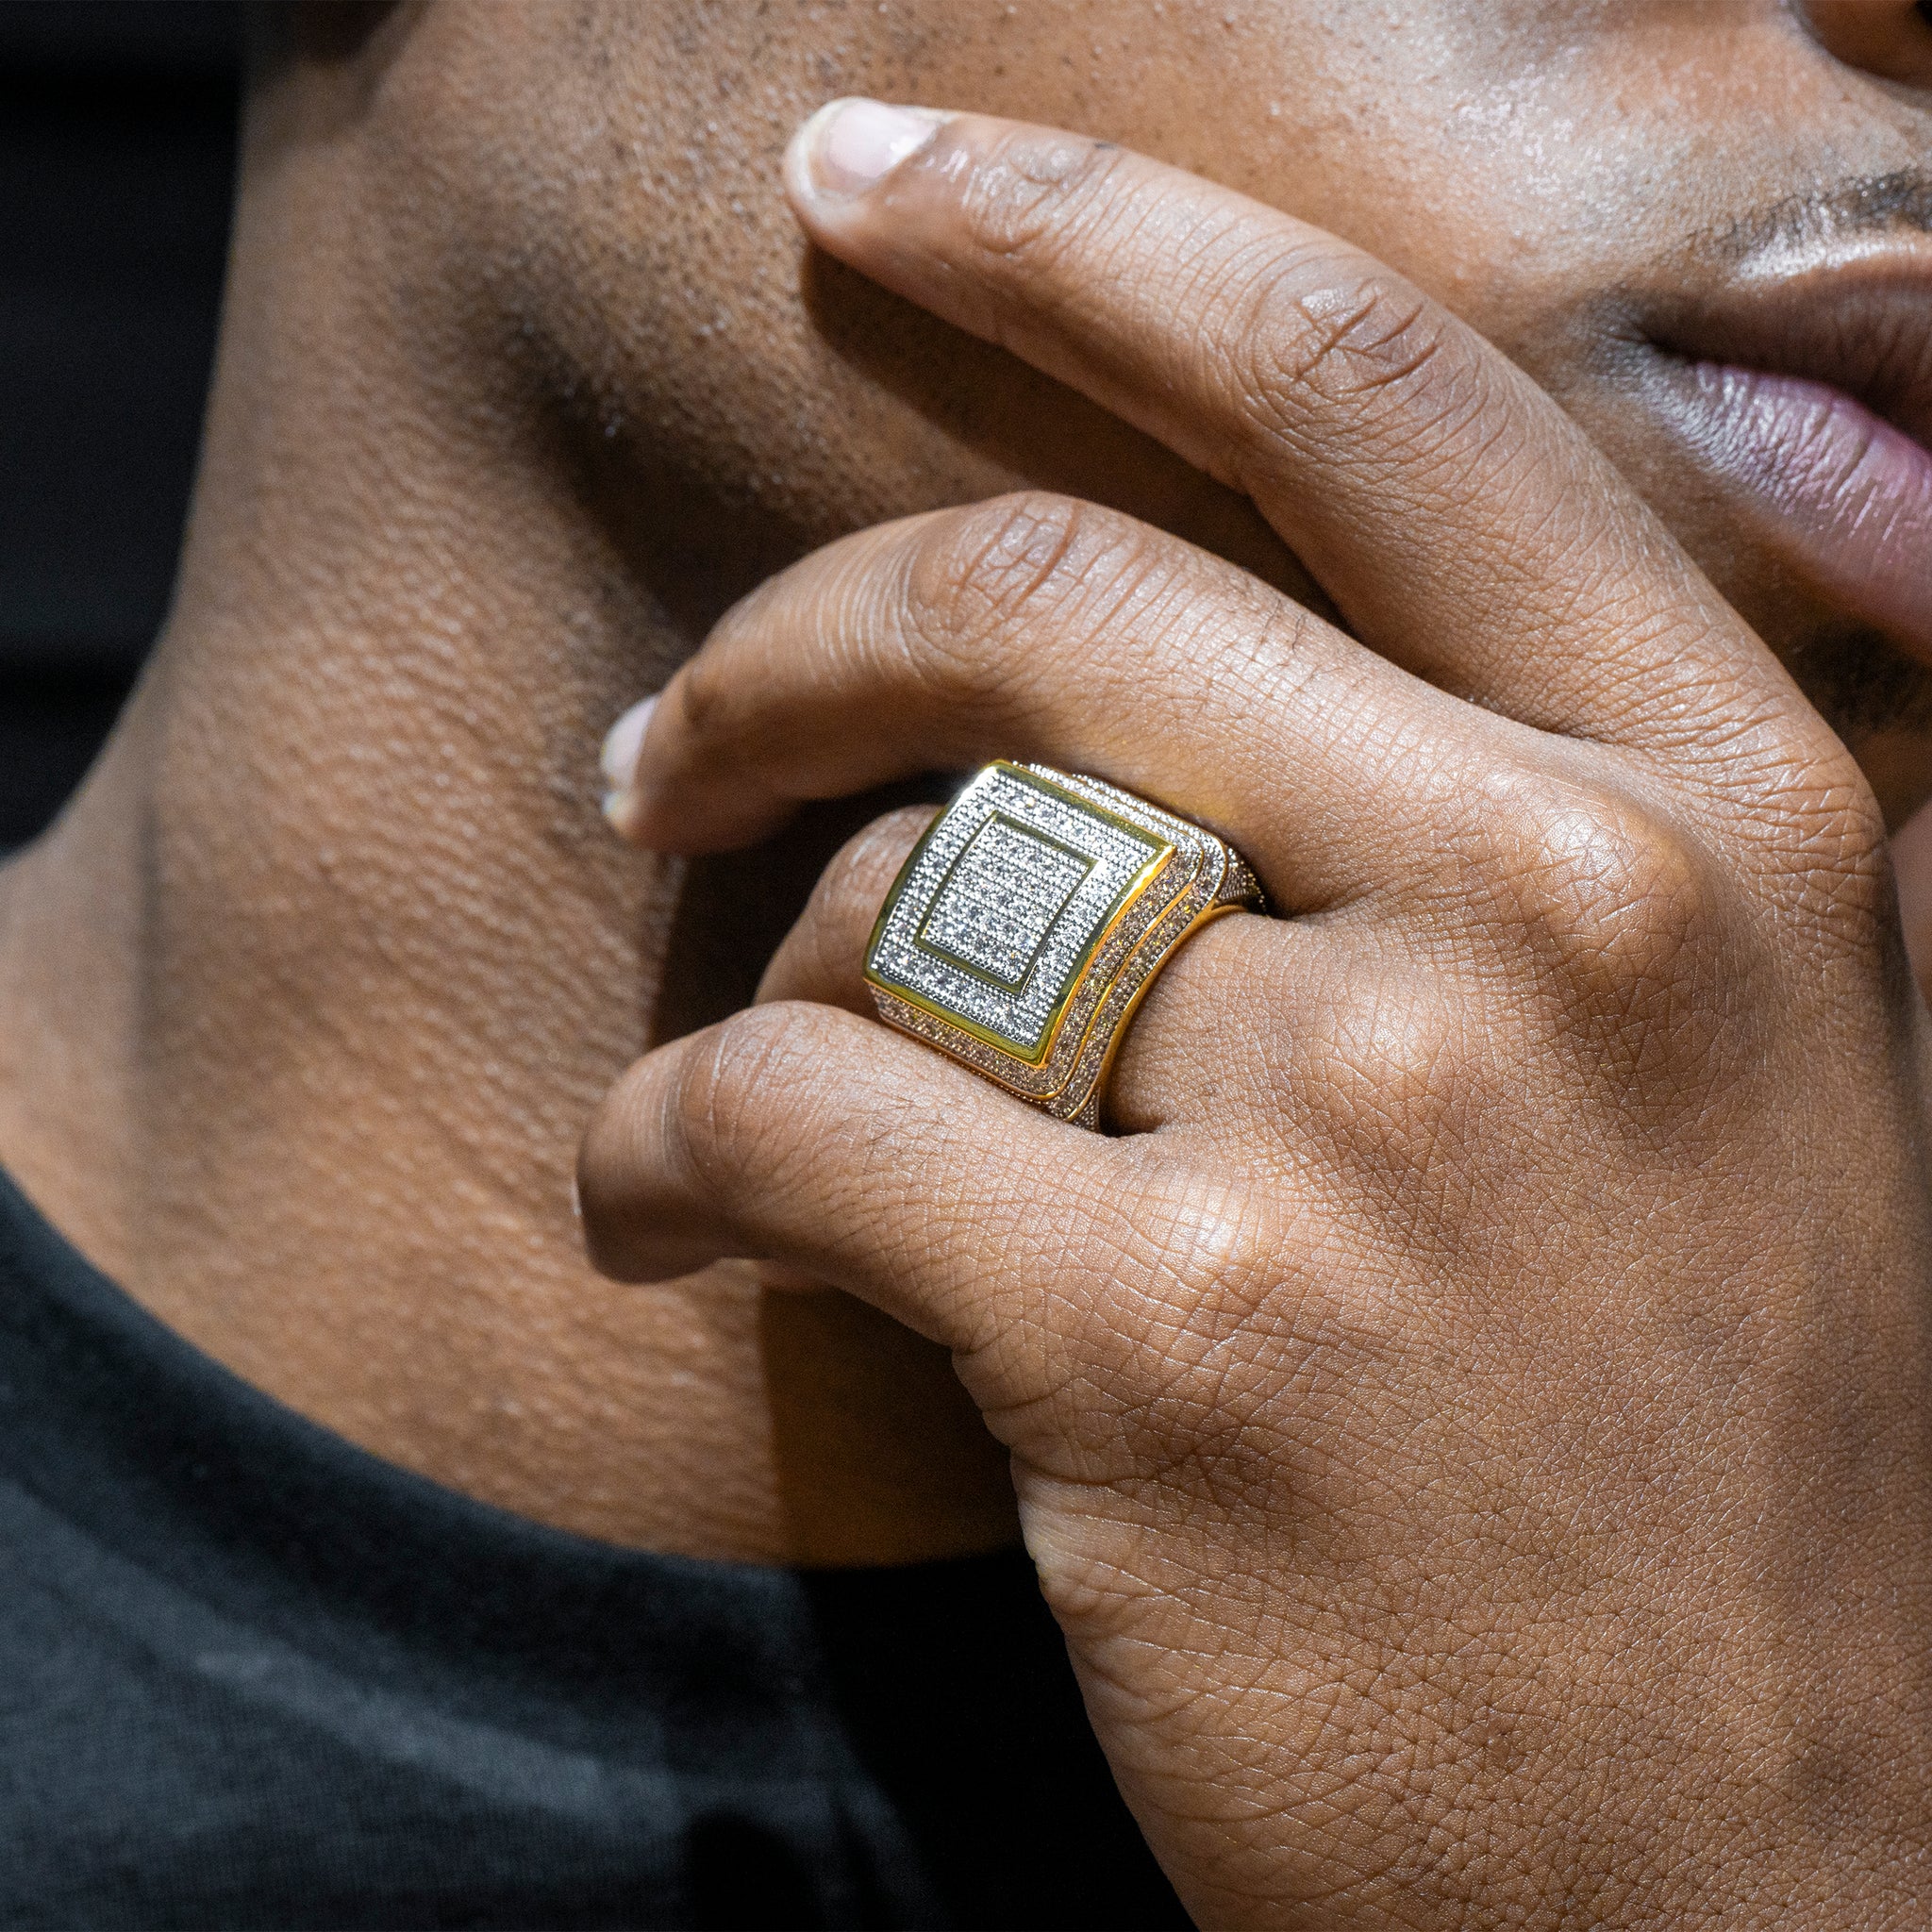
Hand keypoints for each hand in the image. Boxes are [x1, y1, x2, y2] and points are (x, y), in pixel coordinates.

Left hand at [582, 104, 1931, 1925]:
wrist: (1765, 1877)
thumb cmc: (1716, 1480)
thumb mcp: (1735, 1083)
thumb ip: (1541, 834)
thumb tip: (1262, 671)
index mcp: (1727, 814)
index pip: (1364, 389)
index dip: (1078, 230)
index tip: (870, 174)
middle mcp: (1568, 920)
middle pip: (1055, 614)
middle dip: (793, 639)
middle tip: (667, 729)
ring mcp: (1371, 1135)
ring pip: (912, 895)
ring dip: (756, 942)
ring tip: (719, 1029)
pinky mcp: (1171, 1355)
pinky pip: (798, 1114)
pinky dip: (672, 1143)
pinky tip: (664, 1199)